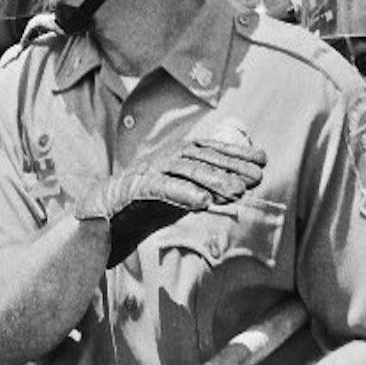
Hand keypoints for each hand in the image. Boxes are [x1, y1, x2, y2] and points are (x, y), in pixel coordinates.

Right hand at [74, 120, 264, 265]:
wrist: (103, 215)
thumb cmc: (145, 205)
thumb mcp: (180, 194)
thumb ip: (204, 187)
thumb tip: (239, 185)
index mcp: (175, 157)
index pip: (209, 149)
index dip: (235, 152)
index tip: (261, 159)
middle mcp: (163, 159)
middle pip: (201, 157)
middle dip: (231, 165)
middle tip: (257, 176)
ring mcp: (148, 172)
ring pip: (184, 171)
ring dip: (212, 179)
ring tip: (237, 191)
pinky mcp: (135, 189)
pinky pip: (161, 188)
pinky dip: (182, 193)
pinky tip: (203, 202)